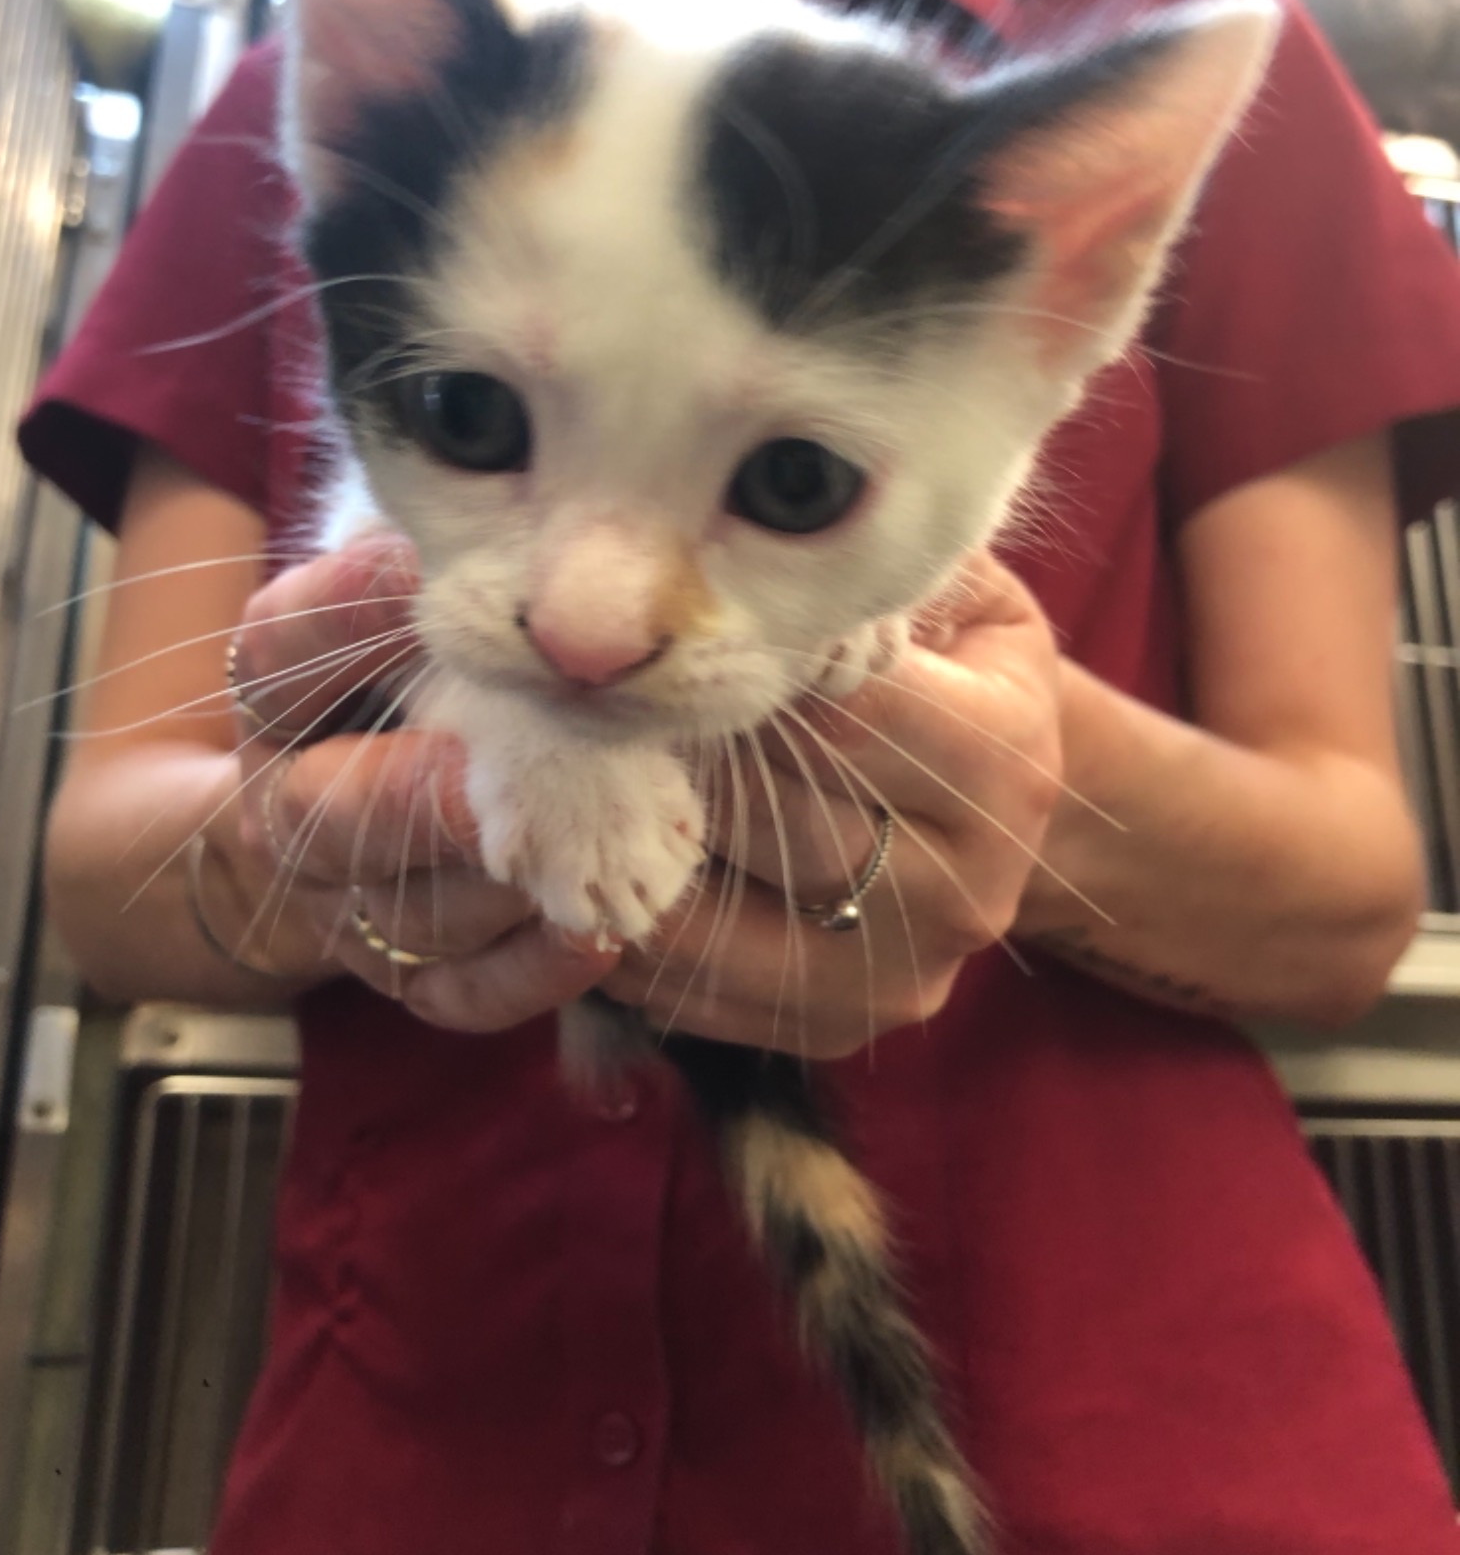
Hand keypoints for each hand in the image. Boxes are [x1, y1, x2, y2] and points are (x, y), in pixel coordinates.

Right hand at [199, 533, 622, 1029]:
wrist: (350, 806)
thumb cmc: (408, 663)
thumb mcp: (401, 590)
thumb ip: (443, 552)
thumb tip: (525, 511)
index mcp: (275, 691)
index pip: (286, 646)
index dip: (346, 609)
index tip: (415, 564)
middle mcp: (292, 804)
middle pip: (335, 815)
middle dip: (422, 797)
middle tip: (500, 772)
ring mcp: (347, 904)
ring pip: (417, 915)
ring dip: (510, 883)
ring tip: (603, 844)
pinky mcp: (411, 974)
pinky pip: (467, 992)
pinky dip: (537, 967)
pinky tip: (603, 928)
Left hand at [602, 551, 1063, 1057]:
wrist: (1004, 798)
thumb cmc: (951, 662)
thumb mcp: (948, 591)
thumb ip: (863, 569)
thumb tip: (734, 528)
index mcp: (1002, 754)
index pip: (838, 715)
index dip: (732, 672)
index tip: (645, 635)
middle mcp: (967, 879)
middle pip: (771, 821)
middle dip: (662, 761)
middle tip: (563, 706)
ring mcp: (904, 970)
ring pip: (719, 923)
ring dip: (621, 860)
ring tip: (549, 793)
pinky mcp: (844, 1026)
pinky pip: (702, 994)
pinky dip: (626, 938)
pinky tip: (578, 874)